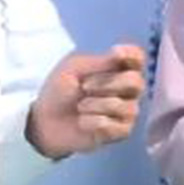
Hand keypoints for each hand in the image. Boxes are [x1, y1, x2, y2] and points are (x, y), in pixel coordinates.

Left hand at [27, 44, 145, 158]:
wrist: (46, 120)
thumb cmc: (60, 89)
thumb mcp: (74, 68)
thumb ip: (101, 61)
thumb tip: (122, 52)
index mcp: (117, 68)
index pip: (138, 57)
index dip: (132, 55)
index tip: (116, 54)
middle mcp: (127, 89)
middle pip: (136, 82)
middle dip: (107, 83)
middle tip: (84, 87)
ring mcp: (127, 111)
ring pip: (127, 107)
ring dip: (96, 105)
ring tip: (80, 107)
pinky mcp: (121, 132)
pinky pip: (116, 127)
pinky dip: (94, 122)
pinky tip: (83, 122)